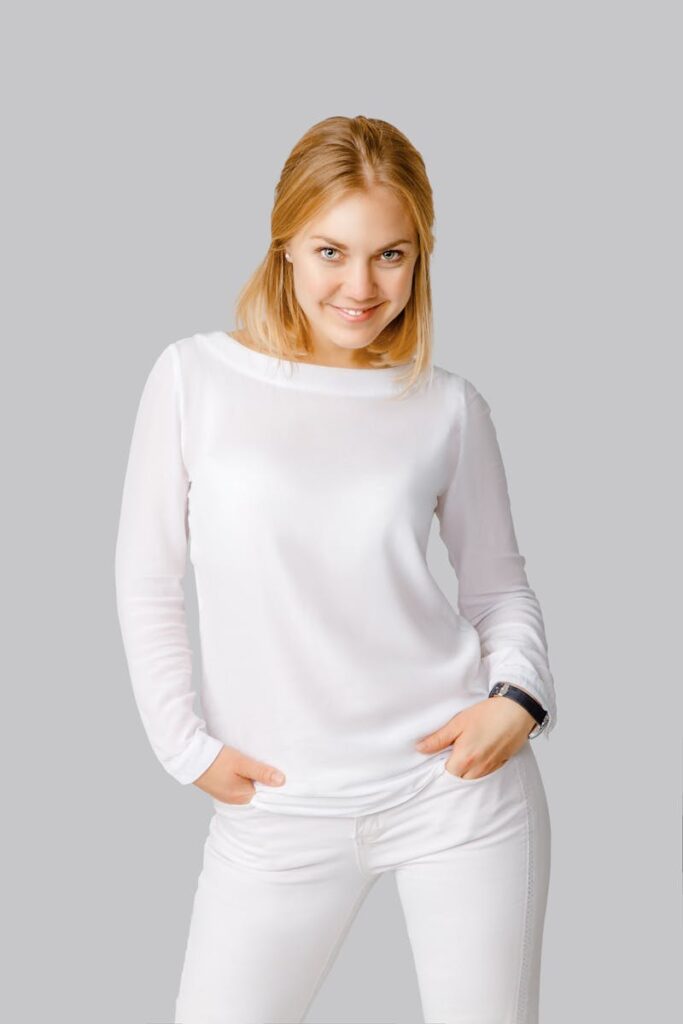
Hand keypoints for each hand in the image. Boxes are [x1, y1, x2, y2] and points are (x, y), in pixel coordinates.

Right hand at [192, 745, 285, 803]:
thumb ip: (262, 772)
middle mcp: (235, 800)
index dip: (270, 780)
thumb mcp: (242, 763)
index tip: (276, 769)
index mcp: (242, 797)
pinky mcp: (221, 787)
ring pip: (246, 785)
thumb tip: (282, 781)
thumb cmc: (217, 760)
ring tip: (250, 762)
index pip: (265, 792)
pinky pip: (237, 783)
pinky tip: (239, 766)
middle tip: (263, 762)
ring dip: (250, 775)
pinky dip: (241, 775)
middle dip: (260, 778)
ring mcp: (226, 795)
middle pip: (256, 789)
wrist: (190, 756)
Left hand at [414, 696, 534, 779]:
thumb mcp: (458, 723)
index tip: (440, 754)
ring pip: (472, 778)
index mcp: (465, 758)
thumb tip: (420, 748)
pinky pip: (484, 774)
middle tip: (452, 750)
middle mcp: (478, 768)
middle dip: (453, 768)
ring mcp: (491, 768)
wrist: (516, 711)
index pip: (446, 773)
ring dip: (466, 769)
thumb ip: (438, 739)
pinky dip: (478, 768)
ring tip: (465, 750)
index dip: (441, 764)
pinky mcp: (500, 765)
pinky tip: (478, 752)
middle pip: (459, 778)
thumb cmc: (488, 714)